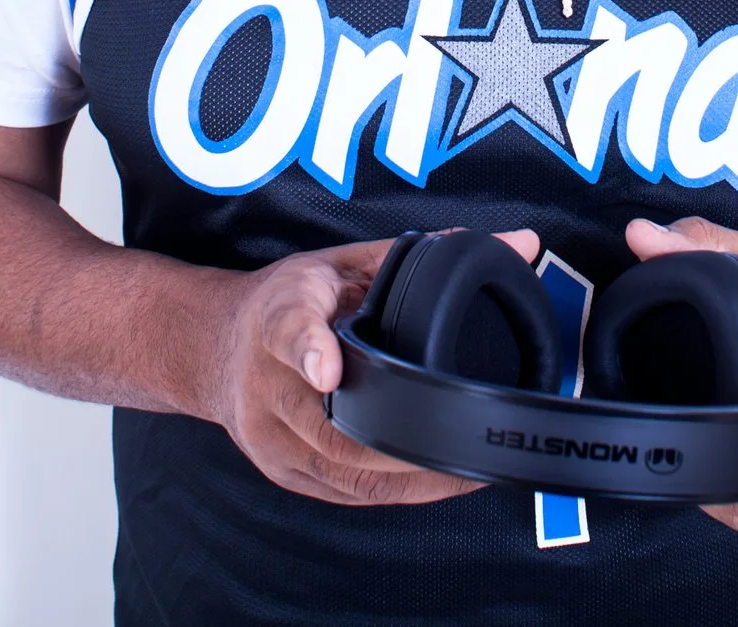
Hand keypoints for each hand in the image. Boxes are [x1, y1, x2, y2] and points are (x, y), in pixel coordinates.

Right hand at [200, 228, 541, 505]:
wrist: (213, 346)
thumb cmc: (290, 301)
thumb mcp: (348, 259)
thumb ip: (432, 252)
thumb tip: (524, 244)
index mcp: (281, 312)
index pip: (289, 330)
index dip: (310, 351)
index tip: (327, 369)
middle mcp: (266, 379)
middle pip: (330, 426)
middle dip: (404, 443)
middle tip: (469, 443)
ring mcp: (267, 433)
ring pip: (342, 471)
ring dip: (408, 477)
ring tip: (468, 471)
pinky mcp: (278, 470)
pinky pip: (340, 493)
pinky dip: (390, 492)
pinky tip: (430, 482)